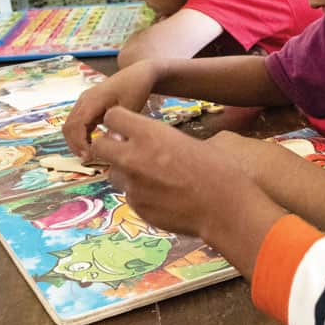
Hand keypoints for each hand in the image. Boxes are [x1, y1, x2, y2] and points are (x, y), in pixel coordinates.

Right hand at [62, 59, 158, 160]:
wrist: (137, 73)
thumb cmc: (136, 89)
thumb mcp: (130, 108)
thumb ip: (118, 126)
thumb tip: (109, 144)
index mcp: (92, 100)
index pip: (76, 125)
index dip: (79, 143)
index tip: (89, 156)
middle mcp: (84, 100)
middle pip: (69, 126)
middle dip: (75, 144)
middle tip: (87, 159)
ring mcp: (84, 101)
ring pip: (71, 124)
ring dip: (76, 140)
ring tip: (89, 155)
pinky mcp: (88, 104)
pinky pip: (78, 121)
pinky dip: (81, 134)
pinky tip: (92, 145)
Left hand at [90, 107, 286, 275]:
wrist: (224, 208)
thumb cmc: (218, 171)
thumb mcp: (189, 143)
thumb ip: (161, 140)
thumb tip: (147, 141)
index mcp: (150, 134)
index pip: (113, 117)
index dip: (118, 121)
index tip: (126, 128)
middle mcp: (134, 157)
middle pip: (100, 145)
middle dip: (109, 146)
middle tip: (125, 151)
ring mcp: (132, 185)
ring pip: (113, 173)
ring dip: (124, 172)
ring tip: (151, 177)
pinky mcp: (136, 207)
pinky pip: (128, 195)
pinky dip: (140, 194)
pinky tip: (162, 196)